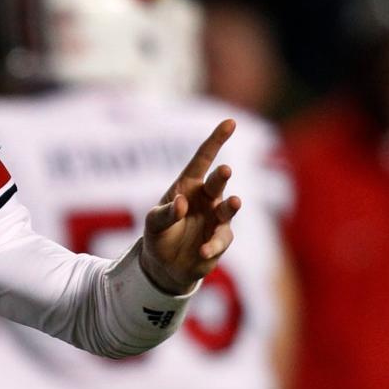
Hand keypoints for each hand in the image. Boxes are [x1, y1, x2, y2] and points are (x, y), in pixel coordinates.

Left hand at [139, 119, 241, 294]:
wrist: (165, 266)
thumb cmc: (159, 235)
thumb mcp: (154, 223)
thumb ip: (165, 213)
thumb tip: (183, 202)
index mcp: (188, 186)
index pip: (203, 158)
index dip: (216, 140)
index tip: (231, 122)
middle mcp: (206, 198)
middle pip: (217, 182)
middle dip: (221, 176)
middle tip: (224, 170)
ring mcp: (216, 218)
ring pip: (228, 208)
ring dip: (231, 206)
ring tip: (234, 202)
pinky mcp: (220, 239)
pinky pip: (220, 239)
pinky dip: (211, 245)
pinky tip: (201, 250)